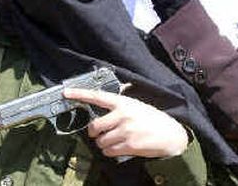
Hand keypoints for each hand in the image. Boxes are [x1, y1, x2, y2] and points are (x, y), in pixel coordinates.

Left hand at [64, 88, 187, 158]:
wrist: (171, 134)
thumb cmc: (152, 117)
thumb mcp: (137, 103)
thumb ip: (122, 99)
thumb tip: (119, 85)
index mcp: (122, 102)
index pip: (97, 96)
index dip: (80, 94)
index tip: (66, 93)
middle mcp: (122, 115)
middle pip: (94, 126)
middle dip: (93, 132)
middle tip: (97, 132)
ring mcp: (125, 131)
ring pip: (101, 141)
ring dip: (102, 143)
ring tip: (112, 140)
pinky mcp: (129, 146)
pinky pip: (109, 151)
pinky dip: (109, 151)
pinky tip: (117, 147)